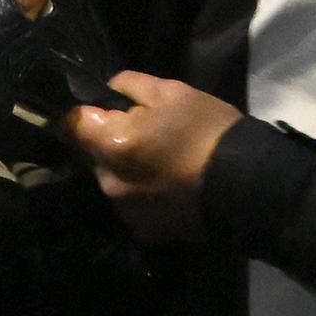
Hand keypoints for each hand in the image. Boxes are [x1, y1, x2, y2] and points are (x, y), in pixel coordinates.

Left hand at [69, 71, 241, 243]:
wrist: (247, 185)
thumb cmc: (207, 130)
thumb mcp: (172, 91)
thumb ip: (130, 85)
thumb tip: (109, 91)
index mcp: (110, 144)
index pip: (68, 124)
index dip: (79, 112)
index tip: (95, 106)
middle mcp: (107, 182)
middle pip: (93, 154)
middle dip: (109, 141)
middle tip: (145, 132)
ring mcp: (124, 210)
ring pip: (112, 179)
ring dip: (126, 168)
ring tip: (162, 161)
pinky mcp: (142, 230)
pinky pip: (131, 203)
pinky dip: (143, 192)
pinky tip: (170, 185)